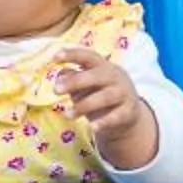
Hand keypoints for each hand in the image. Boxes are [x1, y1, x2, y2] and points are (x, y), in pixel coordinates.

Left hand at [51, 45, 154, 163]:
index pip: (88, 56)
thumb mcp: (86, 84)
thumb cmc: (99, 93)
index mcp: (102, 66)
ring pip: (104, 97)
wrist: (127, 113)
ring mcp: (123, 94)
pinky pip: (115, 117)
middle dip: (75, 82)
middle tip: (56, 90)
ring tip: (67, 115)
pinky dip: (103, 122)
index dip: (73, 55)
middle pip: (96, 76)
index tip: (55, 57)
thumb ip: (72, 79)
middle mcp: (114, 77)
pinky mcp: (127, 112)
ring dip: (83, 106)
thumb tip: (59, 77)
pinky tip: (91, 127)